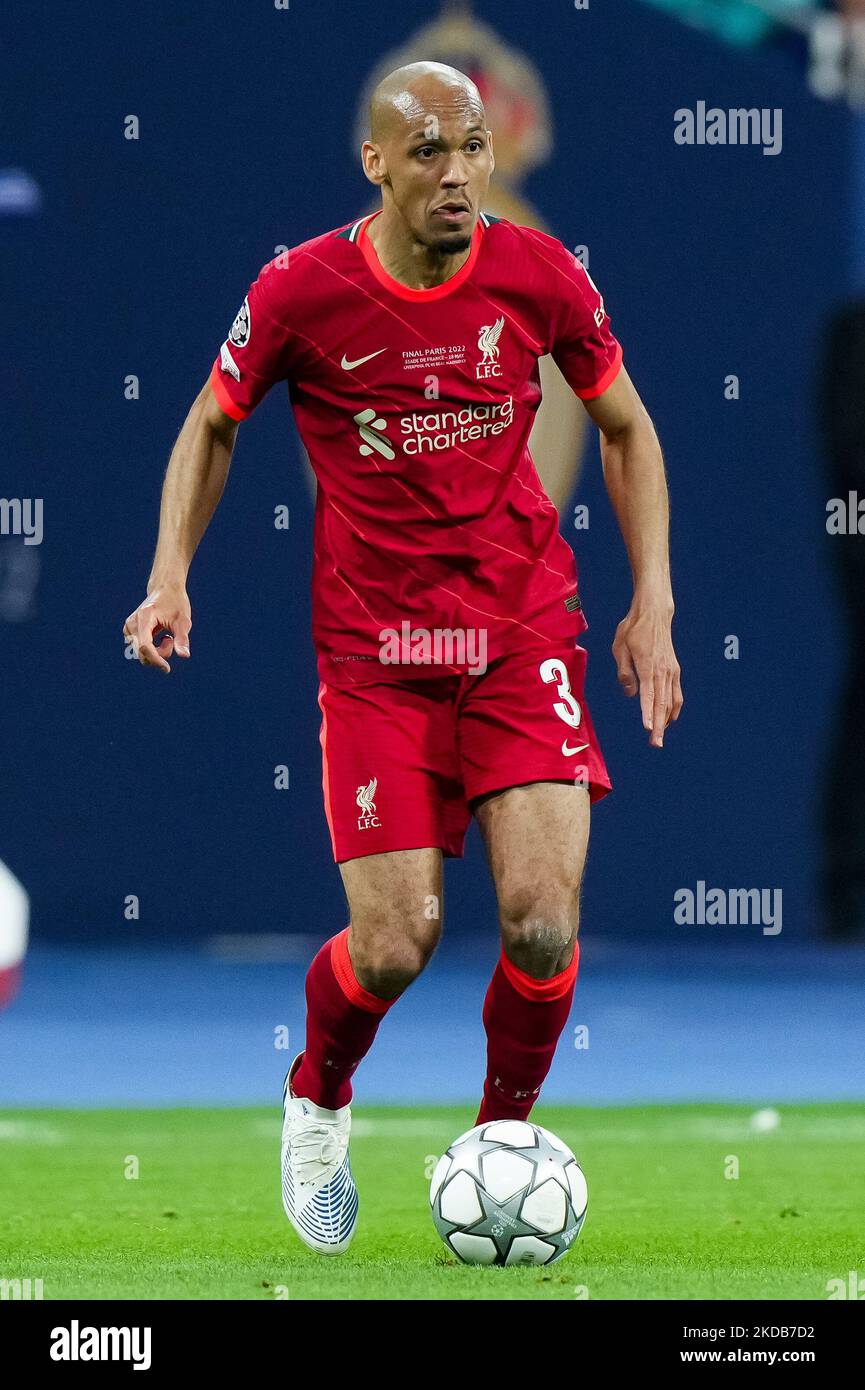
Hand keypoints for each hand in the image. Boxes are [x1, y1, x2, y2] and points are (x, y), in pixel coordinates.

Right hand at [123, 584, 191, 673]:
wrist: (165, 590)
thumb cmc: (176, 603)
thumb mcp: (183, 621)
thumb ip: (182, 639)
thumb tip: (185, 656)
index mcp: (144, 618)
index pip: (145, 646)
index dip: (156, 660)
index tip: (167, 669)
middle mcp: (132, 623)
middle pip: (142, 653)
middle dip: (160, 654)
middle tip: (171, 640)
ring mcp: (129, 628)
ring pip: (141, 654)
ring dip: (157, 652)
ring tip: (167, 636)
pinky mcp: (129, 631)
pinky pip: (141, 650)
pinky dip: (152, 649)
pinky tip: (159, 636)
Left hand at [612, 598, 682, 747]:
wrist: (654, 614)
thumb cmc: (633, 629)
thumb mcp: (619, 647)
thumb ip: (624, 671)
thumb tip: (631, 693)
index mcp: (647, 665)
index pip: (648, 694)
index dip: (647, 713)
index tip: (648, 728)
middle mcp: (662, 670)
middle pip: (661, 703)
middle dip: (658, 726)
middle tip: (656, 744)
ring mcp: (671, 671)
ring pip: (671, 701)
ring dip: (665, 720)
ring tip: (659, 737)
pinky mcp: (674, 670)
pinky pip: (676, 693)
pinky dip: (673, 708)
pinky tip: (668, 719)